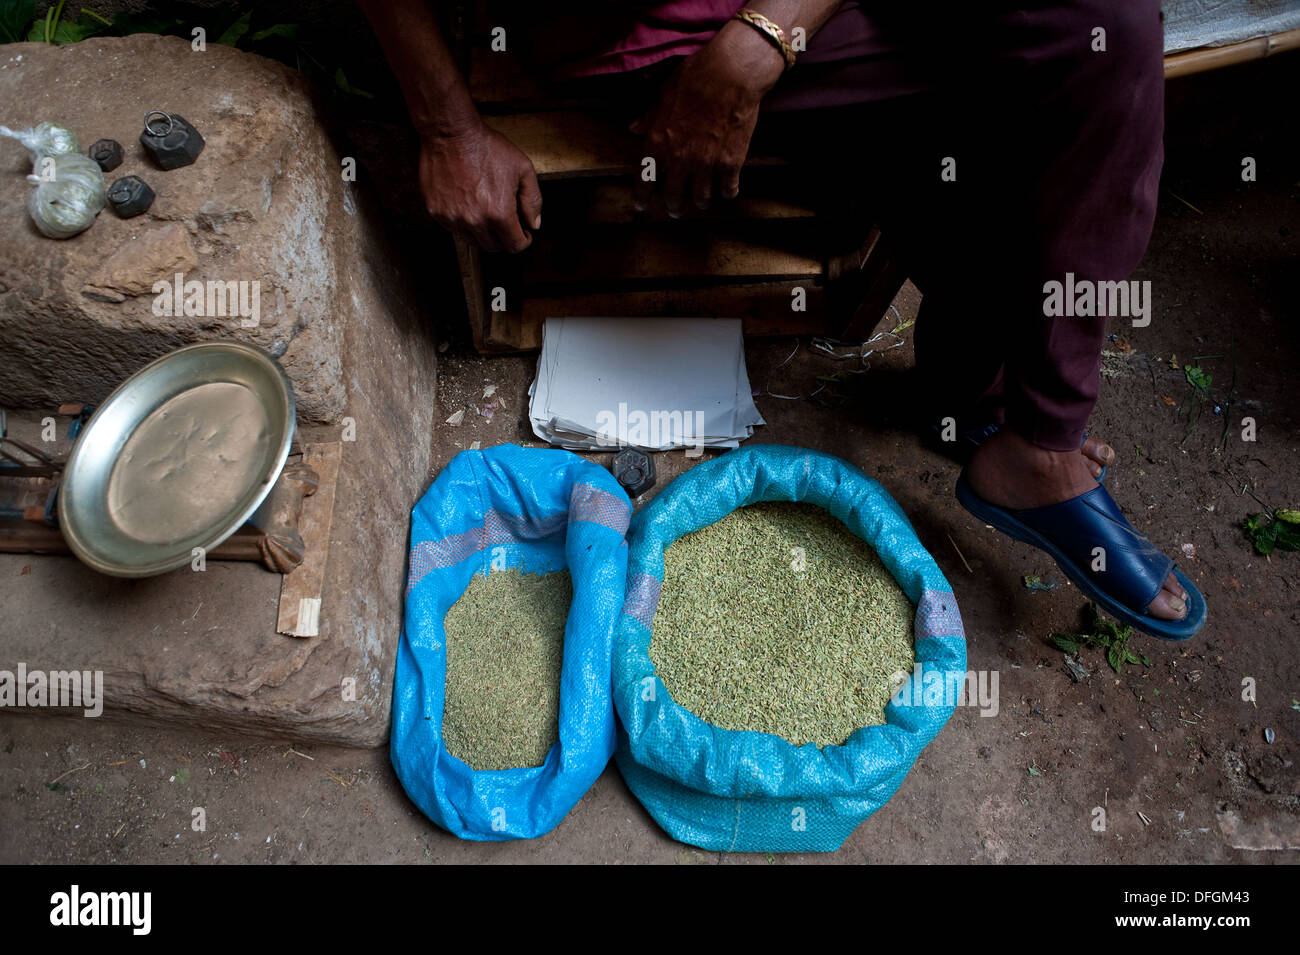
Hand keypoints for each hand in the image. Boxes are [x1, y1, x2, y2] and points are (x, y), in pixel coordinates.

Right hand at [419, 124, 541, 252]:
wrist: (451, 134)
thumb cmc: (487, 147)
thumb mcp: (523, 169)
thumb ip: (533, 200)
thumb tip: (534, 224)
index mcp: (499, 213)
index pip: (514, 246)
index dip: (522, 240)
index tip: (523, 233)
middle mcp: (475, 221)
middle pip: (493, 247)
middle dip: (503, 237)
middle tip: (506, 223)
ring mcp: (453, 218)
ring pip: (472, 240)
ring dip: (482, 232)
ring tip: (486, 211)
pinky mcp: (436, 212)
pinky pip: (454, 228)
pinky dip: (463, 222)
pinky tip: (468, 204)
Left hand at [633, 20, 784, 215]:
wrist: (731, 73)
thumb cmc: (695, 78)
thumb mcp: (665, 94)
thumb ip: (650, 117)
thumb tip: (634, 128)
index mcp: (658, 142)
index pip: (645, 178)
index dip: (642, 196)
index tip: (642, 205)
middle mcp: (679, 159)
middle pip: (673, 196)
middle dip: (673, 207)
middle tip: (675, 211)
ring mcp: (706, 164)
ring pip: (701, 198)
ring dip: (700, 201)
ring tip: (702, 202)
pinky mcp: (731, 163)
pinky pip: (728, 189)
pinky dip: (727, 192)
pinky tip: (728, 191)